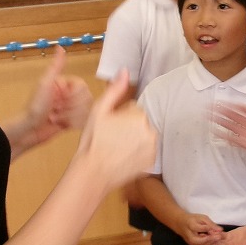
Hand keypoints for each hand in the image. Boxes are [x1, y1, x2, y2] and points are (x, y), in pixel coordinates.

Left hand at [26, 47, 93, 147]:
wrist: (28, 131)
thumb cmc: (33, 107)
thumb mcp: (45, 83)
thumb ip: (56, 66)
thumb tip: (60, 47)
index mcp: (63, 84)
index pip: (83, 87)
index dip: (73, 96)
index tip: (60, 99)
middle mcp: (68, 95)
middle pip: (87, 99)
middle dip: (71, 108)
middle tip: (55, 109)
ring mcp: (70, 108)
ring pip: (86, 111)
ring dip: (70, 117)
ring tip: (55, 118)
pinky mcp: (71, 121)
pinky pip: (83, 121)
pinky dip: (72, 124)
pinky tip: (60, 125)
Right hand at [73, 69, 154, 190]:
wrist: (92, 173)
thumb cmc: (92, 141)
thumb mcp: (99, 111)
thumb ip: (114, 90)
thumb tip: (125, 70)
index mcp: (139, 116)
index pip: (133, 108)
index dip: (120, 116)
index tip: (110, 126)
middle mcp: (150, 131)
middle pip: (141, 122)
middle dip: (129, 126)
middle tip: (112, 138)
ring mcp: (152, 148)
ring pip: (145, 135)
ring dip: (135, 138)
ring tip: (117, 148)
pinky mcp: (152, 161)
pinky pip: (147, 150)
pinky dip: (139, 152)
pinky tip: (124, 156)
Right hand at [178, 212, 224, 244]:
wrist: (182, 224)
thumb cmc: (194, 219)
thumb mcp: (202, 218)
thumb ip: (211, 224)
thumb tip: (220, 230)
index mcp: (191, 225)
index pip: (199, 228)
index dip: (209, 229)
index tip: (218, 230)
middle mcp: (190, 236)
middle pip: (201, 240)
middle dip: (212, 239)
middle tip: (221, 236)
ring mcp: (191, 243)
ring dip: (212, 243)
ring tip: (220, 239)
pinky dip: (211, 244)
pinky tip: (217, 241)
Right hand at [213, 102, 245, 165]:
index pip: (243, 109)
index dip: (234, 105)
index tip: (226, 101)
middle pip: (235, 116)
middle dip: (224, 111)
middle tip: (213, 107)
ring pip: (232, 126)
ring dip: (222, 121)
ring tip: (211, 117)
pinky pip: (233, 139)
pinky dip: (224, 136)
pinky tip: (217, 132)